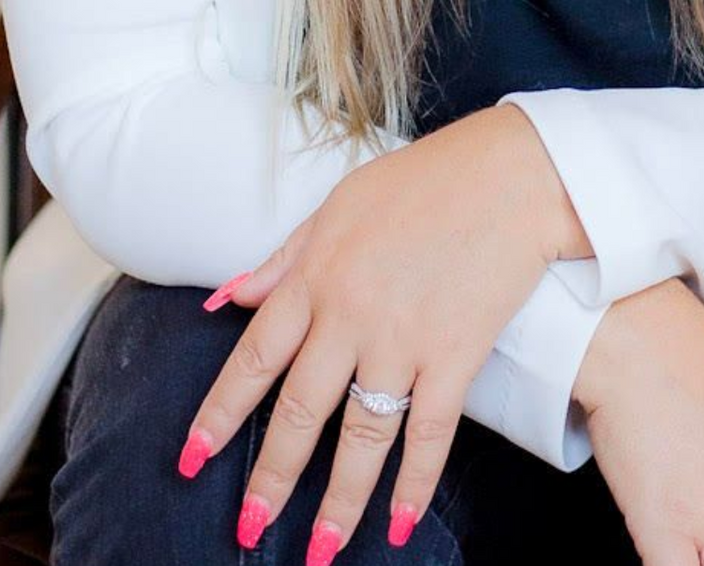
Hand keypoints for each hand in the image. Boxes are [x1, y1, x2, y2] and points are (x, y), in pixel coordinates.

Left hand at [173, 106, 560, 556]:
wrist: (511, 175)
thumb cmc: (425, 180)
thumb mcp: (342, 203)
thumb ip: (286, 256)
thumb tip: (230, 295)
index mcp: (316, 275)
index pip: (253, 358)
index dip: (220, 414)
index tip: (192, 459)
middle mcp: (350, 316)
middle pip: (300, 411)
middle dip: (270, 478)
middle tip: (248, 528)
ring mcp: (403, 341)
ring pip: (359, 437)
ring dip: (337, 501)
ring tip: (321, 551)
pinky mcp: (454, 356)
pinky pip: (428, 435)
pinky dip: (414, 484)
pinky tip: (400, 523)